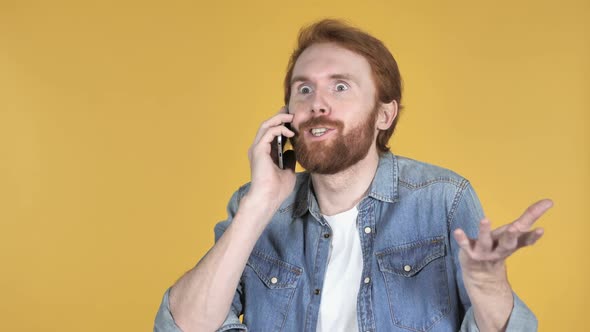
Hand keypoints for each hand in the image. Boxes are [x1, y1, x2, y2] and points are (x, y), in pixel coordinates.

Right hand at [246, 107, 295, 209]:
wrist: (268, 198)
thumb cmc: (277, 189)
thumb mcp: (288, 171)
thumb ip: (289, 159)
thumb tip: (293, 151)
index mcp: (264, 154)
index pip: (271, 133)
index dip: (281, 124)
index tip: (293, 119)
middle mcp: (258, 149)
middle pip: (268, 126)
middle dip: (279, 116)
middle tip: (291, 111)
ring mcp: (257, 148)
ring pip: (266, 125)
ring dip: (279, 119)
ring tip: (291, 116)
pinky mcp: (258, 150)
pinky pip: (268, 132)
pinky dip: (279, 129)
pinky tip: (290, 132)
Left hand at [453, 199, 552, 330]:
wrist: (480, 273)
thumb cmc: (498, 246)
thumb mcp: (514, 233)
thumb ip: (528, 218)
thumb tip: (549, 201)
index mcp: (512, 244)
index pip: (525, 239)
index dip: (533, 236)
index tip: (541, 229)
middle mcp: (500, 249)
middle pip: (508, 243)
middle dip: (512, 235)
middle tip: (515, 227)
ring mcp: (484, 252)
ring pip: (485, 242)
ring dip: (484, 231)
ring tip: (485, 219)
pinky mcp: (470, 253)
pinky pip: (465, 245)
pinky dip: (461, 239)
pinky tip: (457, 231)